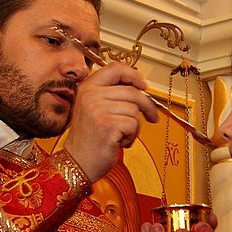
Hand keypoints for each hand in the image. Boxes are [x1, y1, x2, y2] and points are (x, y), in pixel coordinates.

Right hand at [64, 64, 158, 182]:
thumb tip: (141, 88)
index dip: (134, 75)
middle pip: (132, 92)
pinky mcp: (107, 124)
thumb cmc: (90, 139)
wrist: (78, 163)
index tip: (144, 86)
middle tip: (153, 117)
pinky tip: (119, 142)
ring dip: (134, 126)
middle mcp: (90, 95)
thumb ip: (111, 95)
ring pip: (134, 110)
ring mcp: (97, 109)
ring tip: (121, 136)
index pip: (115, 69)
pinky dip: (131, 136)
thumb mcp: (94, 109)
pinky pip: (134, 124)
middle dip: (147, 106)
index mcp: (87, 87)